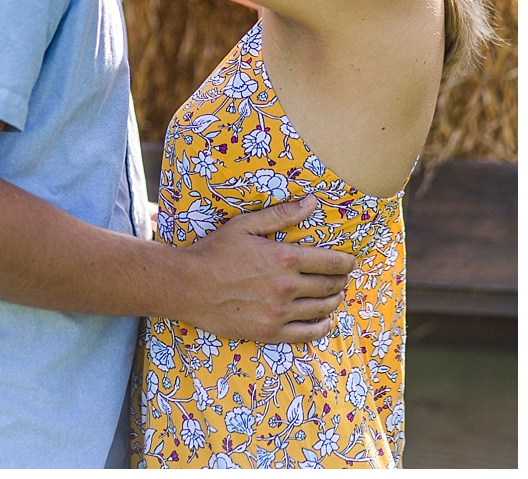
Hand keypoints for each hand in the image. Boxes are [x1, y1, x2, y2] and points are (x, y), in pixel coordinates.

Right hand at [177, 196, 356, 343]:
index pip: (332, 262)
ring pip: (323, 309)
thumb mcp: (244, 226)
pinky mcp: (271, 331)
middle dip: (341, 280)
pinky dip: (322, 327)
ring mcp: (280, 312)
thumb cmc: (213, 252)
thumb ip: (280, 215)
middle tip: (340, 277)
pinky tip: (324, 321)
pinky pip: (308, 333)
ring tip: (332, 295)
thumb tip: (312, 203)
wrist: (187, 286)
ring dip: (334, 301)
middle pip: (331, 286)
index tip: (350, 261)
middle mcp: (287, 287)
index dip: (347, 261)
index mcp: (284, 258)